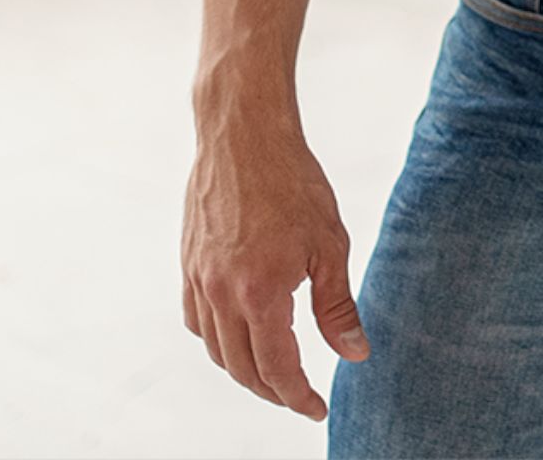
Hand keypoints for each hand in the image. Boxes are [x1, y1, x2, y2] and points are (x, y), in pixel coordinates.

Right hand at [182, 115, 370, 423]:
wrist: (245, 134)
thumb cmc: (293, 181)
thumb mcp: (329, 244)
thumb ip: (337, 306)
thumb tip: (355, 354)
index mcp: (259, 294)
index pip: (276, 369)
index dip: (298, 397)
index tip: (317, 408)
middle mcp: (220, 295)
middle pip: (241, 369)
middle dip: (272, 391)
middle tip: (298, 395)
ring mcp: (198, 280)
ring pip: (215, 349)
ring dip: (242, 369)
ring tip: (272, 371)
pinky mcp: (188, 264)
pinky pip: (196, 321)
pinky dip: (216, 339)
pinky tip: (237, 333)